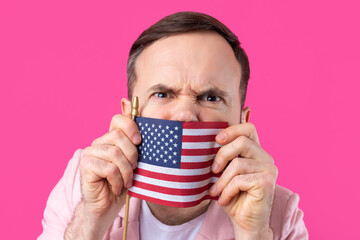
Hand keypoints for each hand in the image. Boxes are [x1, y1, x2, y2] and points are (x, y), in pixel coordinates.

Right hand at [65, 114, 140, 238]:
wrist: (107, 206)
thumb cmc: (122, 184)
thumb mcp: (133, 164)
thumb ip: (136, 149)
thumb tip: (149, 134)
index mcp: (111, 139)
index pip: (118, 120)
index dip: (130, 126)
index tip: (139, 141)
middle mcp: (99, 143)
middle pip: (118, 136)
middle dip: (132, 155)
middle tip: (134, 170)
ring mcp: (90, 153)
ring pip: (114, 153)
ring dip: (126, 171)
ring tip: (127, 181)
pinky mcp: (86, 166)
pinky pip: (108, 168)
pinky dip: (117, 180)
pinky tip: (117, 187)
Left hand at [209, 123, 277, 238]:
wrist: (245, 222)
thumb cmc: (233, 196)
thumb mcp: (225, 173)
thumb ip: (224, 157)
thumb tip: (208, 143)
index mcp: (256, 152)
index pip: (249, 128)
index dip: (232, 130)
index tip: (217, 140)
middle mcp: (266, 158)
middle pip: (242, 141)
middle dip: (222, 155)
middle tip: (213, 170)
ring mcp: (269, 169)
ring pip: (238, 163)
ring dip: (222, 180)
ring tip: (216, 191)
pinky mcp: (267, 182)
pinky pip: (240, 180)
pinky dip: (227, 191)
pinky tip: (224, 199)